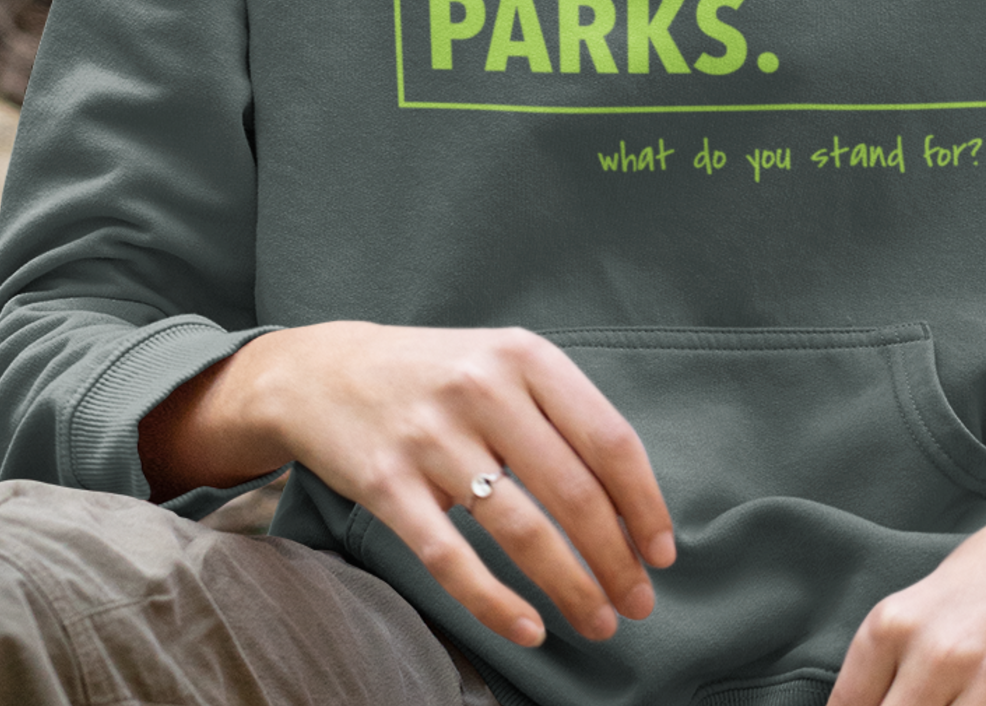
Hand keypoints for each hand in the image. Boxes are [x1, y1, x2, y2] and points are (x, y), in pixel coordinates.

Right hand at [139, 322, 675, 648]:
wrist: (324, 371)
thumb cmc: (436, 375)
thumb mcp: (502, 364)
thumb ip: (560, 416)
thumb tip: (628, 505)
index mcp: (525, 356)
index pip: (609, 438)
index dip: (643, 504)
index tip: (662, 554)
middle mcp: (484, 388)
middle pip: (574, 492)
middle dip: (615, 559)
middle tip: (638, 604)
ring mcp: (432, 436)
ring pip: (522, 530)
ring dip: (571, 588)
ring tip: (598, 622)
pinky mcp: (387, 483)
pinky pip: (451, 558)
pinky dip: (495, 603)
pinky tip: (529, 630)